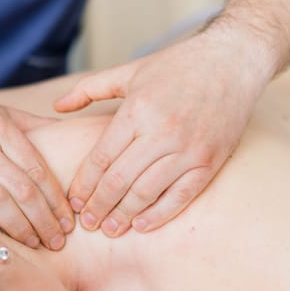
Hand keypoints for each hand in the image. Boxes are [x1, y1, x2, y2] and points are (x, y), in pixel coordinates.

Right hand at [0, 90, 73, 249]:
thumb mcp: (2, 113)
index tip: (68, 221)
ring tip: (35, 243)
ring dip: (18, 226)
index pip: (36, 170)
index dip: (56, 199)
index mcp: (0, 128)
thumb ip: (35, 127)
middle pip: (21, 188)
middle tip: (58, 241)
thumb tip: (71, 136)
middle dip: (44, 219)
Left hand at [54, 30, 273, 236]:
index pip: (101, 158)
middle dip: (99, 206)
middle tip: (86, 224)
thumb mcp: (129, 71)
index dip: (84, 184)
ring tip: (109, 229)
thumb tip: (57, 106)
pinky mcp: (210, 160)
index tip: (74, 202)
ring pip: (147, 192)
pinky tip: (142, 225)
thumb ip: (89, 88)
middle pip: (119, 180)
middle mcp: (161, 131)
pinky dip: (160, 214)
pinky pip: (181, 195)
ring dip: (124, 215)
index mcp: (137, 110)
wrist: (232, 61)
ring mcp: (188, 148)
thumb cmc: (176, 67)